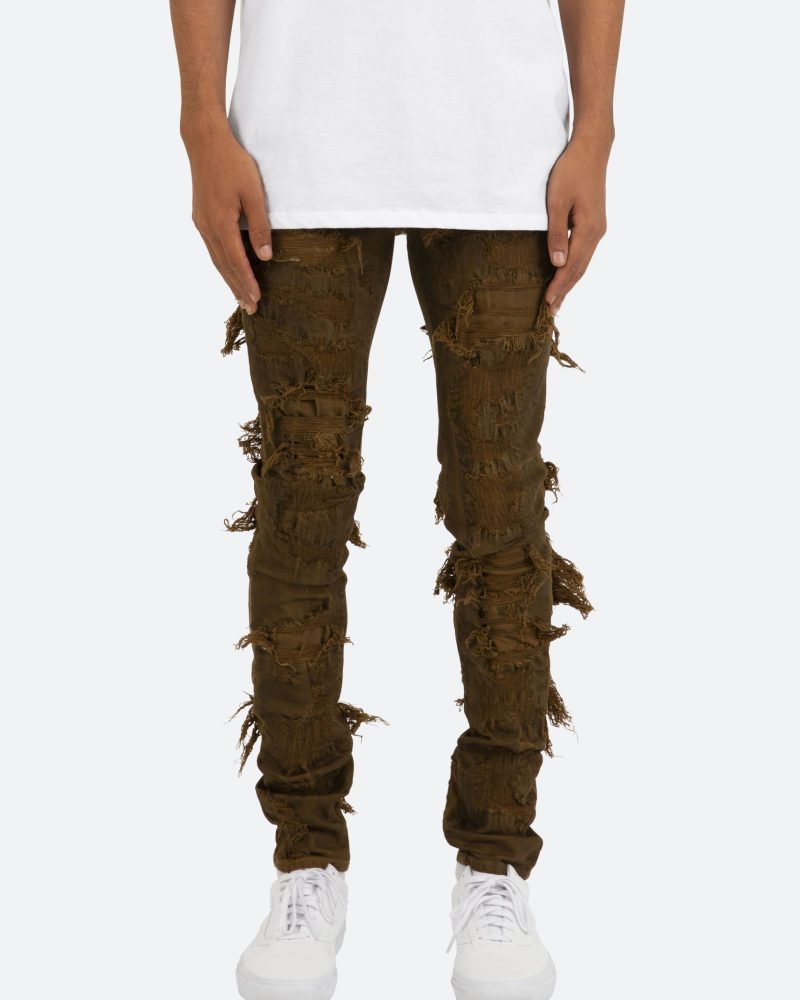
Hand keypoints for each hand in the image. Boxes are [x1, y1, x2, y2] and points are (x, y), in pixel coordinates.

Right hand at [183, 123, 271, 314]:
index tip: (257, 300)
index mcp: (220, 224)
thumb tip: (265, 257)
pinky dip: (222, 264)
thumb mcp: (254, 193)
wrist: (205, 142)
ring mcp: (201, 223)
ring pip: (216, 259)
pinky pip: (212, 248)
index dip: (247, 282)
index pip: (236, 261)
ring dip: (229, 279)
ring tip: (240, 297)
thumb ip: (260, 226)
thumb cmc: (233, 163)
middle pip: (224, 266)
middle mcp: (207, 228)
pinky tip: (228, 270)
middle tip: (250, 309)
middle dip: (238, 288)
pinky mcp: (200, 218)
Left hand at [545, 131, 611, 314]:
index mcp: (588, 230)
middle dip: (565, 290)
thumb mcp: (557, 201)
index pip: (571, 266)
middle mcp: (597, 233)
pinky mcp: (594, 223)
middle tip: (551, 311)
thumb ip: (556, 233)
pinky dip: (575, 267)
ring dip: (570, 282)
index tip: (547, 303)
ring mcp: (598, 228)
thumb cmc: (570, 171)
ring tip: (558, 299)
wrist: (591, 148)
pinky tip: (567, 274)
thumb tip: (557, 262)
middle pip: (580, 269)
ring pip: (583, 262)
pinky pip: (584, 252)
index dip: (559, 286)